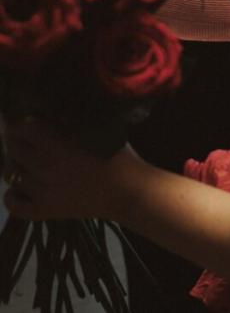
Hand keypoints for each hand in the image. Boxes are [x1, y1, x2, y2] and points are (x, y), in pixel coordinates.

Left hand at [3, 118, 139, 221]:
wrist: (127, 192)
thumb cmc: (118, 156)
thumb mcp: (99, 129)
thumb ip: (73, 121)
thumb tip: (55, 108)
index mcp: (56, 144)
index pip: (22, 127)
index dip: (22, 122)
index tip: (29, 120)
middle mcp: (42, 167)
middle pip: (13, 148)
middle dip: (17, 140)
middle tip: (28, 139)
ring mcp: (40, 191)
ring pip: (11, 173)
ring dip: (17, 164)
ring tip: (27, 161)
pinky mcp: (42, 211)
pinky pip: (13, 203)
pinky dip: (12, 194)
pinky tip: (21, 186)